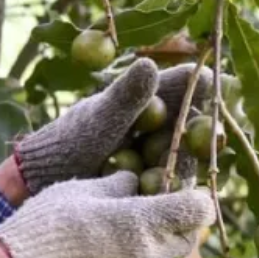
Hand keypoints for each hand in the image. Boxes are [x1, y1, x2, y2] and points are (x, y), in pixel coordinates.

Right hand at [0, 172, 214, 257]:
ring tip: (105, 251)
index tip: (177, 197)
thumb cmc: (47, 225)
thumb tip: (133, 181)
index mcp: (145, 223)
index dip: (192, 201)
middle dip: (169, 230)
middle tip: (136, 222)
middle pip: (184, 243)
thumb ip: (115, 185)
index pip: (198, 209)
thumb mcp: (77, 191)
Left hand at [15, 59, 210, 193]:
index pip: (179, 88)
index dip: (196, 84)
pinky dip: (173, 187)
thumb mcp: (97, 121)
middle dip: (203, 128)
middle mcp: (156, 128)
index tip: (209, 79)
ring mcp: (158, 157)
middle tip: (213, 130)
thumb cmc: (68, 144)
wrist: (45, 185)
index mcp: (142, 101)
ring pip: (186, 157)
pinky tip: (171, 193)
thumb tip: (150, 64)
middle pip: (191, 124)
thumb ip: (124, 99)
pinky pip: (174, 186)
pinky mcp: (155, 188)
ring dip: (186, 161)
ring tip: (183, 165)